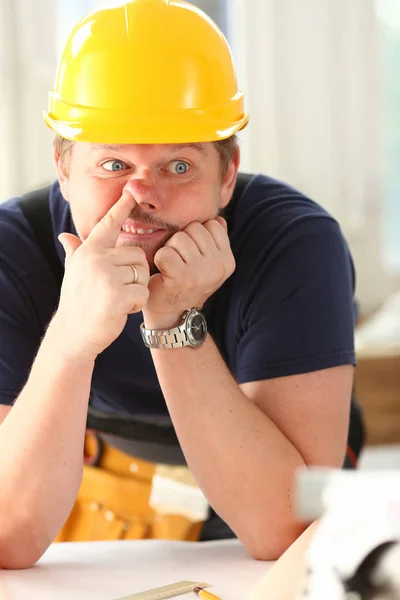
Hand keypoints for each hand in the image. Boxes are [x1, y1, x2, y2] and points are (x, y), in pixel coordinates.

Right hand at [53, 191, 149, 360]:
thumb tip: (65, 237)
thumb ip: (76, 253)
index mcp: (89, 250)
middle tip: (120, 290)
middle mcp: (97, 258)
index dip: (122, 206)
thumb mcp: (75, 273)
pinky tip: (121, 310)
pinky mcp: (117, 294)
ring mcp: (106, 275)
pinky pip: (143, 293)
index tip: (132, 190)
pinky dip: (137, 305)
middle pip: (138, 254)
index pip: (109, 224)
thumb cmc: (77, 302)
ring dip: (136, 291)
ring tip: (118, 300)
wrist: (73, 334)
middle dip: (136, 274)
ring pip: (142, 274)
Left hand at [144, 217, 234, 325]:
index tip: (193, 254)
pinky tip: (163, 271)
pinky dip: (160, 259)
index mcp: (228, 261)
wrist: (171, 315)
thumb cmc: (186, 282)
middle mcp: (218, 267)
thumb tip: (218, 218)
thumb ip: (215, 240)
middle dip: (183, 240)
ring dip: (170, 249)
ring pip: (179, 237)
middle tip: (180, 262)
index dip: (197, 235)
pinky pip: (166, 252)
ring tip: (172, 266)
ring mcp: (200, 272)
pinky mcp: (181, 277)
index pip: (213, 224)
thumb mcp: (208, 263)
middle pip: (195, 228)